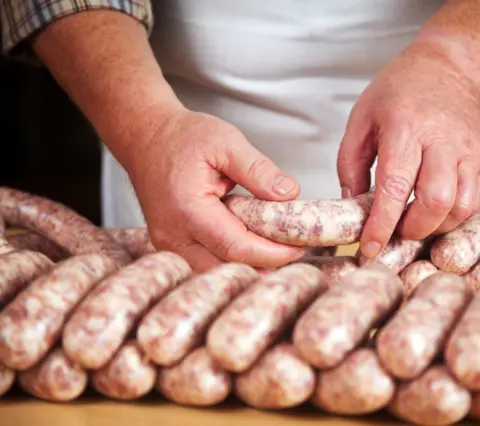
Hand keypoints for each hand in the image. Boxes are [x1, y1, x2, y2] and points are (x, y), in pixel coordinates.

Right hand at [122, 105, 305, 271]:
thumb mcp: (226, 142)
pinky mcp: (171, 246)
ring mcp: (168, 245)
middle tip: (294, 252)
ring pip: (213, 273)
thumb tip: (289, 194)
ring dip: (247, 267)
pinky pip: (204, 264)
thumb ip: (258, 170)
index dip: (271, 253)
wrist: (145, 137)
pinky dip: (230, 262)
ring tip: (277, 251)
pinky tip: (252, 248)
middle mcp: (173, 235)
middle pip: (225, 268)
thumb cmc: (182, 137)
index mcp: (188, 210)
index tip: (298, 249)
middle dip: (263, 266)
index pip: (236, 247)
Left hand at [337, 42, 479, 257]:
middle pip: (435, 202)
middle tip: (395, 229)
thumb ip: (350, 164)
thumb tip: (353, 206)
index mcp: (405, 127)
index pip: (395, 186)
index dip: (382, 224)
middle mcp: (442, 140)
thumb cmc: (400, 90)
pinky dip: (454, 217)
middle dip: (412, 229)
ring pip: (461, 207)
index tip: (370, 248)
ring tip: (414, 220)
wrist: (448, 66)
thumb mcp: (361, 118)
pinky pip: (476, 201)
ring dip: (435, 227)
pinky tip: (434, 212)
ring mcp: (469, 150)